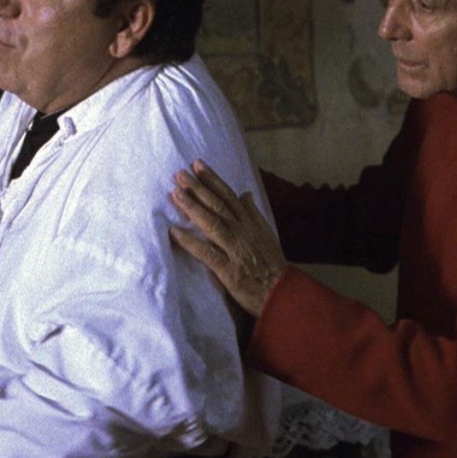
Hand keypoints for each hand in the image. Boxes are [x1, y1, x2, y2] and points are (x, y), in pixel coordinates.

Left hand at [170, 160, 286, 315]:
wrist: (282, 292)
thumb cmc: (271, 264)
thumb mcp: (266, 234)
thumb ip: (253, 213)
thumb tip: (245, 193)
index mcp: (250, 223)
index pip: (229, 196)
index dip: (213, 179)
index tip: (197, 165)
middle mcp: (242, 232)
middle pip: (218, 205)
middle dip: (198, 188)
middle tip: (180, 173)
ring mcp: (235, 250)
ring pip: (212, 223)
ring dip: (192, 208)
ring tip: (175, 194)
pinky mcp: (228, 270)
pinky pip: (207, 253)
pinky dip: (190, 242)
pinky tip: (174, 232)